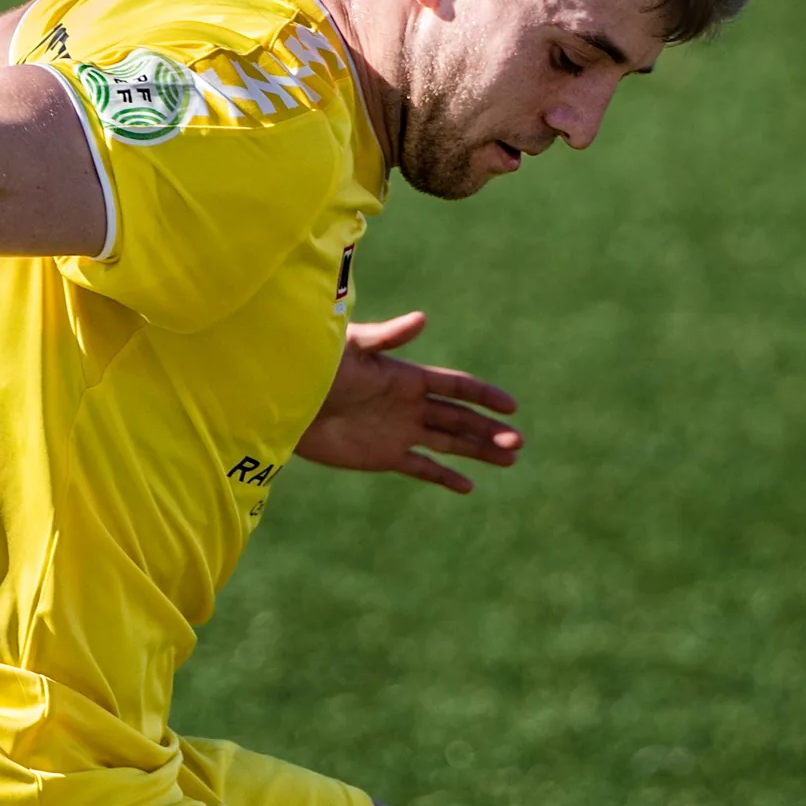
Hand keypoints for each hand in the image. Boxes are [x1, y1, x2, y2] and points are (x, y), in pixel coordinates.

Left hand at [295, 310, 520, 489]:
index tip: (511, 406)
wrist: (287, 403)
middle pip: (460, 418)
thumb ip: (387, 337)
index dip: (484, 395)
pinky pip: (422, 468)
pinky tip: (468, 486)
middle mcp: (410, 406)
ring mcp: (399, 432)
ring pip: (449, 442)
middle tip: (518, 442)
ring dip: (478, 451)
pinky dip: (444, 477)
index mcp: (408, 378)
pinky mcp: (383, 456)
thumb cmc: (317, 368)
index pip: (456, 387)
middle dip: (489, 430)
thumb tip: (422, 318)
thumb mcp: (352, 348)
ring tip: (510, 459)